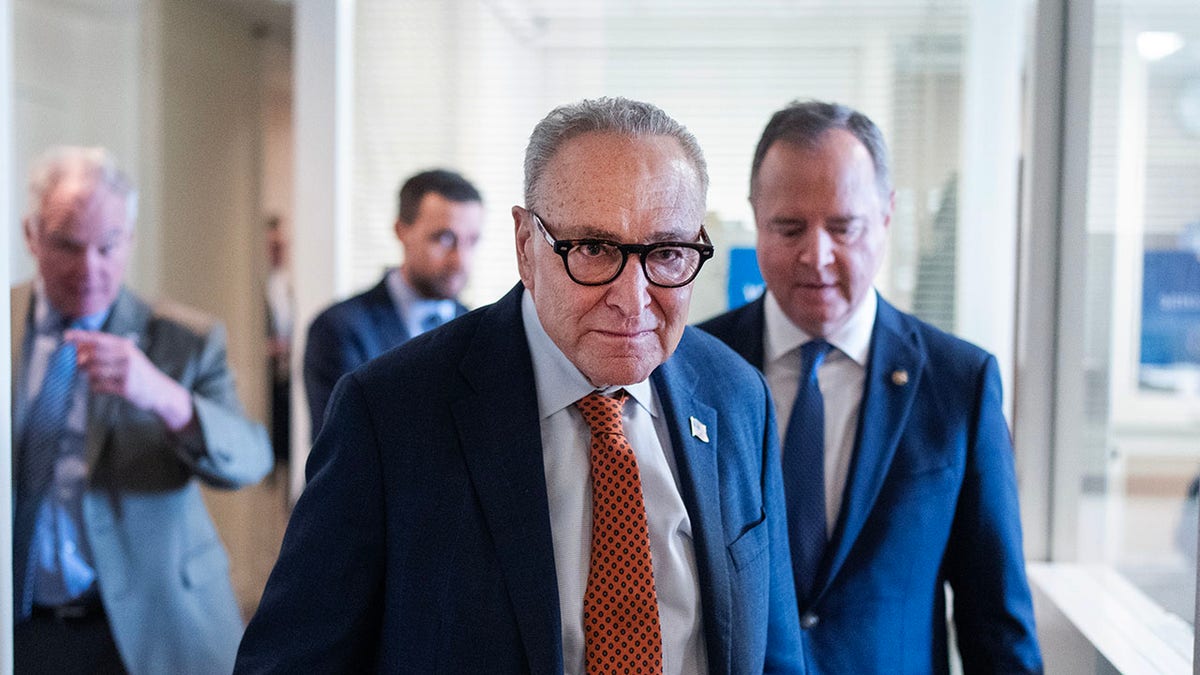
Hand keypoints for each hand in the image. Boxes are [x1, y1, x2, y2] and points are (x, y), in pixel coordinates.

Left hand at [66, 329, 195, 430]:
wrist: (159, 390)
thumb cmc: (138, 373)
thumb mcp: (127, 356)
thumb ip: (106, 352)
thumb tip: (77, 352)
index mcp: (125, 346)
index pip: (98, 339)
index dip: (80, 337)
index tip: (65, 336)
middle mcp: (126, 356)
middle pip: (93, 354)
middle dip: (80, 360)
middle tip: (77, 365)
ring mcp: (126, 371)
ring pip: (94, 371)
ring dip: (88, 376)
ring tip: (94, 378)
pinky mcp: (125, 387)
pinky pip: (100, 386)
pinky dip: (96, 387)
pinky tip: (101, 387)